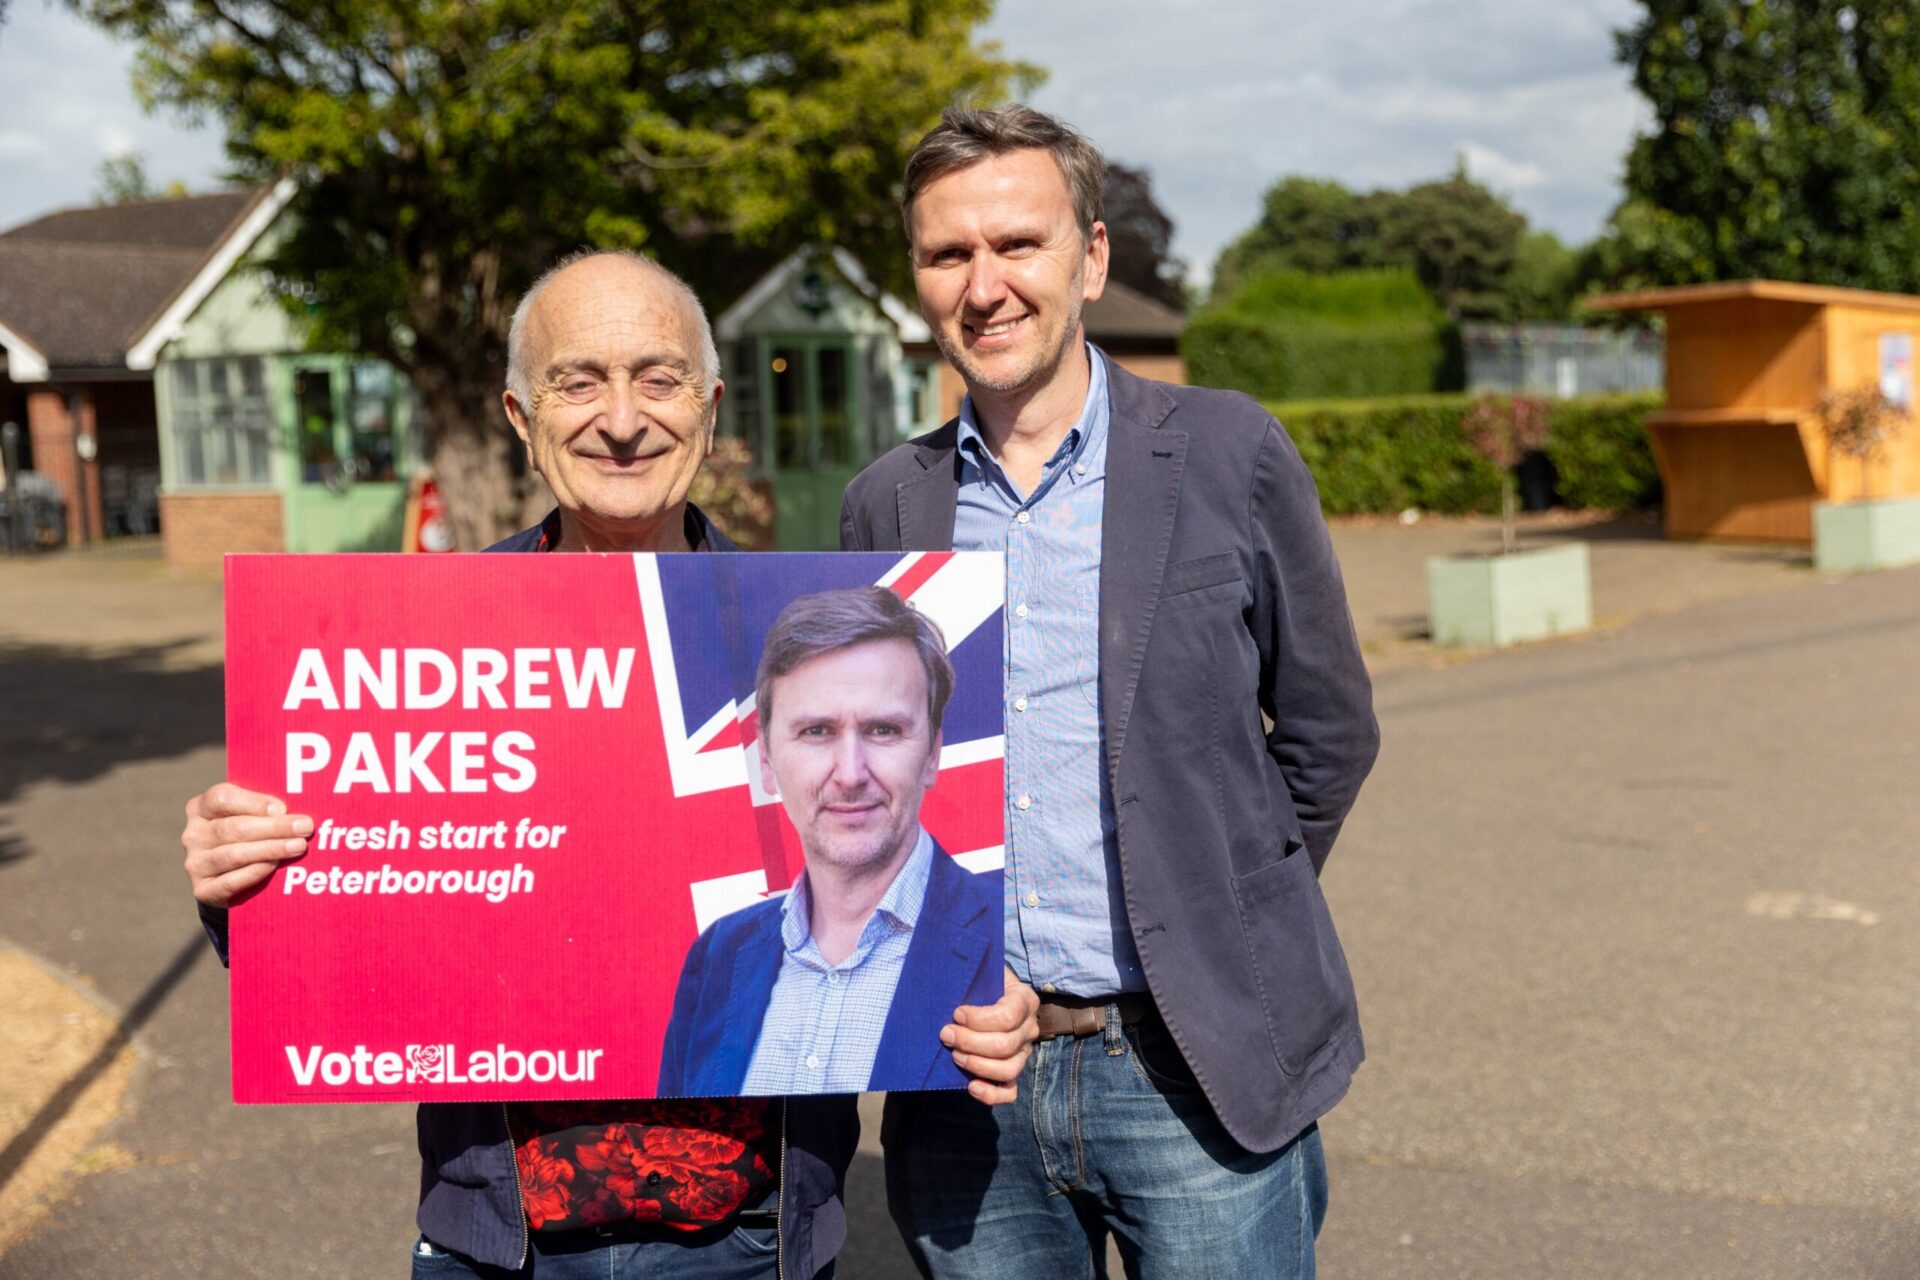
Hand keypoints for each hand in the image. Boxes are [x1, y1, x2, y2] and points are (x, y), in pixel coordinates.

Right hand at [182, 783, 311, 907]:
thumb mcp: (251, 816)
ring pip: (233, 854)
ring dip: (270, 849)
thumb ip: (265, 809)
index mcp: (201, 808)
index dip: (253, 802)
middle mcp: (193, 835)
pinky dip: (254, 872)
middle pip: (233, 828)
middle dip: (274, 827)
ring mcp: (195, 863)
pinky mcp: (203, 890)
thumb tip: (292, 811)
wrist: (231, 880)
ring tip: (298, 846)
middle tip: (305, 827)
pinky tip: (274, 865)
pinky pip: (229, 882)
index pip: (222, 798)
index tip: (282, 808)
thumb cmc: (249, 836)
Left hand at [942, 966, 1039, 1104]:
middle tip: (946, 1034)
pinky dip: (991, 1095)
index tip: (956, 1013)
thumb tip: (951, 975)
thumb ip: (972, 970)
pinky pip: (1010, 1092)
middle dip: (970, 1042)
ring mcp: (1023, 1052)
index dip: (980, 1018)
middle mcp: (1029, 1028)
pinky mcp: (1013, 1072)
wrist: (987, 993)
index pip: (1009, 1015)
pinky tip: (971, 1087)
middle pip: (1005, 1045)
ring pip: (1009, 1069)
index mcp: (1025, 1000)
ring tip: (955, 1055)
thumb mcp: (982, 970)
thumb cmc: (981, 982)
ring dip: (977, 1065)